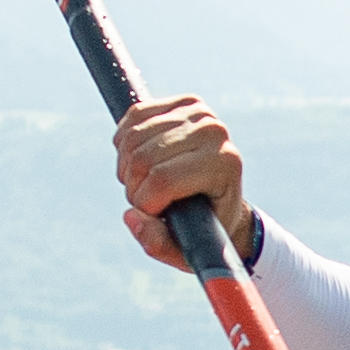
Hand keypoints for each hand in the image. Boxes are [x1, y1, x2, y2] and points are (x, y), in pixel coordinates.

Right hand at [113, 95, 259, 270]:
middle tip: (148, 199)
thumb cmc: (205, 227)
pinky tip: (138, 160)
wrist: (220, 199)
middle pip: (142, 158)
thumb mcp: (186, 248)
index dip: (145, 203)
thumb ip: (158, 242)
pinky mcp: (180, 101)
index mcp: (225, 163)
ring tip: (144, 182)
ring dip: (127, 168)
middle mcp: (214, 130)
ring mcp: (198, 111)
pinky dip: (124, 144)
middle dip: (134, 186)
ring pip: (132, 139)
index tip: (154, 214)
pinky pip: (132, 117)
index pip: (162, 180)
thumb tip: (131, 217)